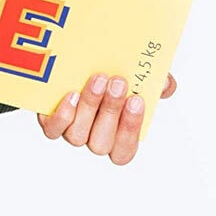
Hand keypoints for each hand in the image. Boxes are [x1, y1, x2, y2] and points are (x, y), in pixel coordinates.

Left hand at [37, 70, 176, 165]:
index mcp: (116, 138)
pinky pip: (53, 129)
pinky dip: (62, 115)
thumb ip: (156, 83)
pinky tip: (71, 95)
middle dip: (111, 112)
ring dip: (90, 107)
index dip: (130, 129)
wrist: (75, 65)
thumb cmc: (111, 78)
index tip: (137, 101)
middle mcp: (93, 139)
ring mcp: (71, 132)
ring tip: (98, 80)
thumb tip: (165, 83)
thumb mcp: (138, 79)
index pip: (124, 150)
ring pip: (78, 135)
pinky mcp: (50, 121)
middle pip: (101, 143)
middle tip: (118, 83)